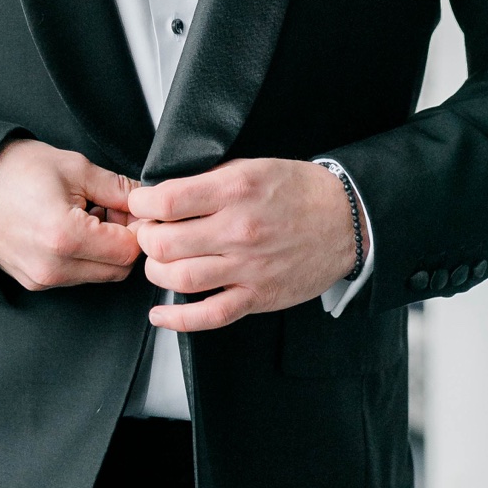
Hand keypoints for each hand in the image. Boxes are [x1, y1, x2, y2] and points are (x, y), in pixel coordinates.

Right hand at [0, 138, 139, 292]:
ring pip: (98, 275)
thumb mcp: (74, 167)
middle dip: (123, 241)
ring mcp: (41, 279)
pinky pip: (75, 276)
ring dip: (103, 250)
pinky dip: (82, 256)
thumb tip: (146, 202)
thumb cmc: (12, 171)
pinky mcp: (33, 282)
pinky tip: (69, 228)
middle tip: (110, 210)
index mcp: (65, 238)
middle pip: (118, 270)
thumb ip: (119, 188)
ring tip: (85, 215)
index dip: (138, 228)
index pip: (129, 251)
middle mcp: (53, 267)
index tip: (132, 209)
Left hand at [128, 158, 364, 331]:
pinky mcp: (258, 296)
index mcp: (235, 190)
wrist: (347, 220)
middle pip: (165, 243)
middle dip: (146, 238)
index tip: (140, 205)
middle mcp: (239, 229)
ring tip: (158, 263)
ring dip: (156, 272)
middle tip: (147, 233)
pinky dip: (178, 320)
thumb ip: (210, 180)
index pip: (167, 201)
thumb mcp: (252, 167)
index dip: (142, 204)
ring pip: (180, 279)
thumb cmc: (299, 191)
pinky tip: (160, 315)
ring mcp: (249, 267)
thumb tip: (166, 193)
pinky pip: (210, 315)